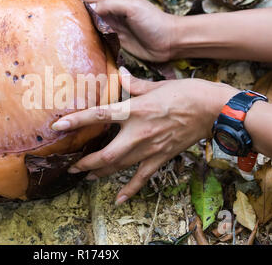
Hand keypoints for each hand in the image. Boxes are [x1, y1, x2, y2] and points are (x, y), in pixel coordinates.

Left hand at [52, 67, 237, 204]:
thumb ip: (134, 83)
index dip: (77, 121)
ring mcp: (150, 148)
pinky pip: (143, 177)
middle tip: (71, 166)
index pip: (100, 115)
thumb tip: (120, 73)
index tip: (58, 127)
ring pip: (120, 167)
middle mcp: (139, 132)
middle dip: (86, 162)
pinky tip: (119, 199)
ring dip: (100, 173)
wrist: (213, 110)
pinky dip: (130, 189)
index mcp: (135, 110)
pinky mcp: (161, 157)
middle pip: (107, 154)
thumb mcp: (157, 84)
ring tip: (86, 177)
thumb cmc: (186, 93)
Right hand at [64, 0, 175, 61]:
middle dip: (66, 9)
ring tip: (55, 29)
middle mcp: (109, 11)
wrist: (169, 42)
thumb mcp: (134, 8)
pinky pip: (95, 38)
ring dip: (73, 25)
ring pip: (87, 23)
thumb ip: (113, 4)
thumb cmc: (154, 22)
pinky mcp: (113, 40)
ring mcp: (110, 26)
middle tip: (47, 14)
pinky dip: (84, 38)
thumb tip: (92, 7)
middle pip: (83, 8)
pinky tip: (74, 43)